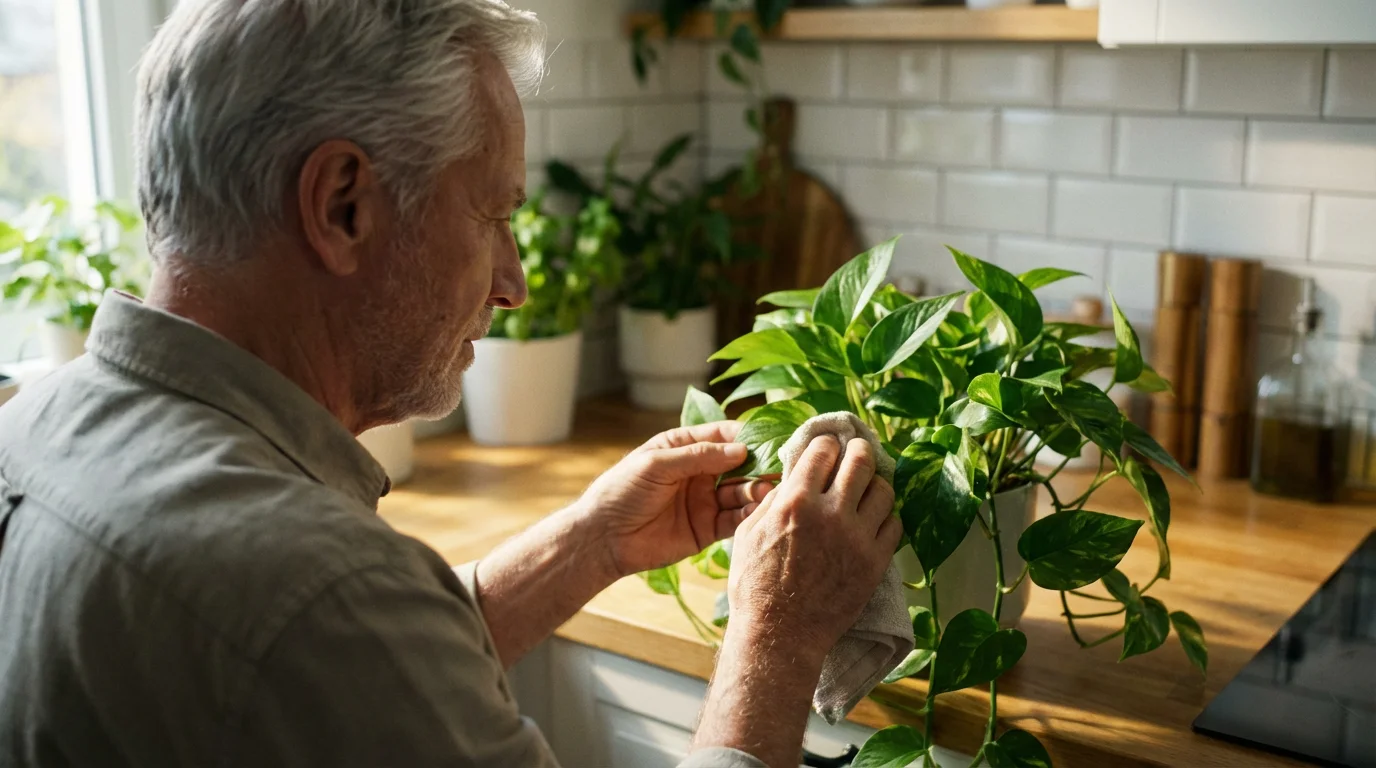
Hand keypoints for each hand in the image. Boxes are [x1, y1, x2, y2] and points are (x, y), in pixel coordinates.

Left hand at [579, 421, 775, 578]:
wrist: (603, 539)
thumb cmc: (621, 491)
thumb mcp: (657, 464)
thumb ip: (699, 456)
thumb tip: (740, 449)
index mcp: (683, 448)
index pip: (722, 436)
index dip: (746, 436)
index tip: (769, 438)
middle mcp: (698, 473)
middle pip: (738, 465)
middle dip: (759, 465)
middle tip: (780, 467)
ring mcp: (704, 501)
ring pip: (741, 492)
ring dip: (757, 490)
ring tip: (770, 490)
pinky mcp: (707, 529)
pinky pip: (735, 520)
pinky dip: (750, 514)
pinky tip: (761, 509)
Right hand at [727, 435, 900, 664]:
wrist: (779, 636)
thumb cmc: (754, 587)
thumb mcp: (746, 534)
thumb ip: (772, 501)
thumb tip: (792, 479)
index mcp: (795, 502)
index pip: (823, 450)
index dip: (827, 443)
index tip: (829, 446)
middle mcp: (830, 514)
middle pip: (861, 461)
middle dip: (860, 451)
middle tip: (857, 454)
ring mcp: (856, 539)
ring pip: (884, 491)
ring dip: (875, 484)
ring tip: (867, 490)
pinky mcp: (874, 563)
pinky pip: (895, 526)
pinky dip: (886, 518)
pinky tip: (873, 522)